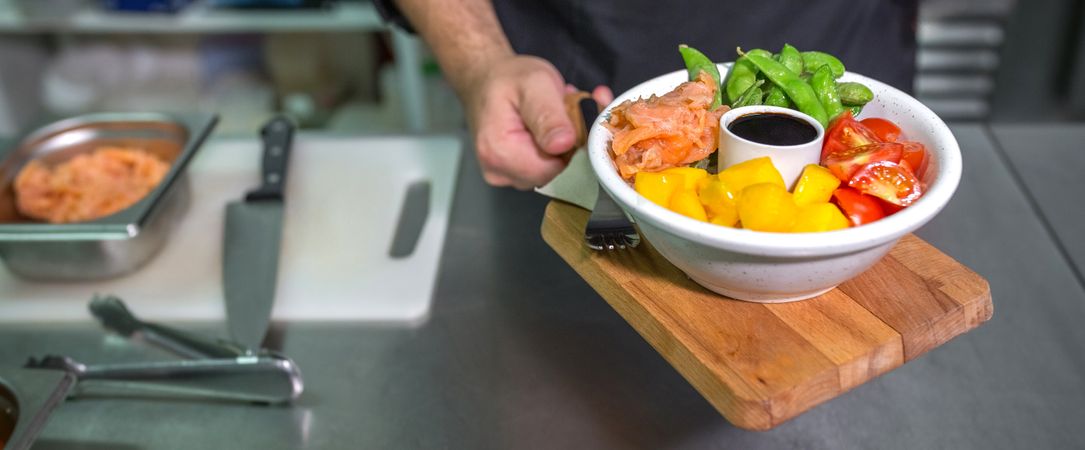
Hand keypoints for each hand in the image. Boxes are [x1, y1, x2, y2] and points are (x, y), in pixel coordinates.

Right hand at [463, 55, 612, 188]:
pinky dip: (550, 149)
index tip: (568, 118)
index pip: (553, 169)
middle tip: (559, 112)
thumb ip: (550, 116)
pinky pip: (542, 169)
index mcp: (500, 151)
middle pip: (553, 173)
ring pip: (550, 171)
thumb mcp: (536, 84)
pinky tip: (543, 128)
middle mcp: (497, 170)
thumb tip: (563, 144)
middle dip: (566, 144)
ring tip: (548, 117)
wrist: (486, 77)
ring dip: (559, 146)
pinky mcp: (510, 173)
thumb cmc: (507, 78)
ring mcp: (503, 175)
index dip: (570, 146)